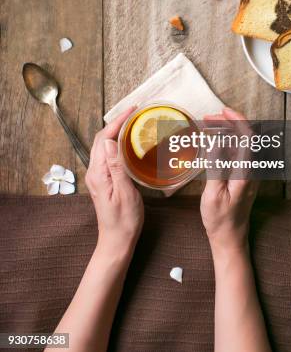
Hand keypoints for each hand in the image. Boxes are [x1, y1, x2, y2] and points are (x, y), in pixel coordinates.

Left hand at [85, 107, 143, 259]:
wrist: (117, 240)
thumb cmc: (124, 220)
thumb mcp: (124, 193)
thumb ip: (116, 166)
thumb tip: (110, 141)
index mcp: (98, 173)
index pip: (104, 139)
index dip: (117, 122)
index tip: (132, 110)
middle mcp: (94, 171)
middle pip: (102, 139)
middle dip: (116, 122)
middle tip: (135, 112)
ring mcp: (98, 175)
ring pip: (104, 145)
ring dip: (116, 131)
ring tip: (133, 122)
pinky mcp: (103, 179)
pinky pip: (108, 154)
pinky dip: (117, 142)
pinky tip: (129, 142)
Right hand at [200, 108, 257, 254]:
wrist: (230, 238)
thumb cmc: (220, 219)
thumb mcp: (213, 194)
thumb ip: (216, 167)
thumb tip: (215, 142)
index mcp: (245, 173)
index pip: (249, 138)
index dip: (237, 120)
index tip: (222, 111)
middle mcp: (252, 170)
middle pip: (246, 136)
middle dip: (228, 122)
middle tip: (207, 119)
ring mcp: (249, 172)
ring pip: (242, 142)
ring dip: (227, 130)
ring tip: (207, 126)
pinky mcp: (244, 175)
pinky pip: (238, 151)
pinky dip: (226, 141)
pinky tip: (213, 141)